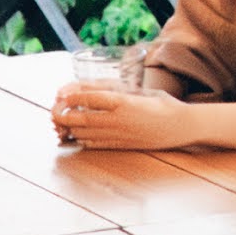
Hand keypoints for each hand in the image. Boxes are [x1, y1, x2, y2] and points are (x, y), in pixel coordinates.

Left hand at [53, 85, 186, 149]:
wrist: (182, 126)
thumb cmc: (162, 104)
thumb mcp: (140, 91)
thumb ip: (116, 89)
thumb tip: (89, 89)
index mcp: (124, 102)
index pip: (90, 99)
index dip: (72, 97)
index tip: (61, 94)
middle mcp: (119, 120)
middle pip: (82, 119)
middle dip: (63, 116)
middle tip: (54, 111)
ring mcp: (119, 135)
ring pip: (85, 134)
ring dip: (71, 129)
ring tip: (62, 123)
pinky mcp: (122, 145)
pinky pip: (95, 144)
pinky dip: (83, 139)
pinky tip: (79, 134)